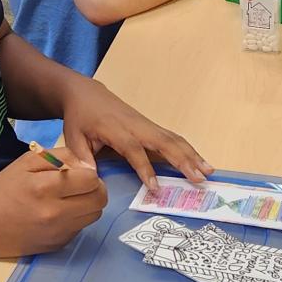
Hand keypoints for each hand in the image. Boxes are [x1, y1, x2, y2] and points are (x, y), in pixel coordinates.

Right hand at [0, 152, 105, 258]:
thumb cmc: (3, 190)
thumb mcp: (26, 162)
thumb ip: (60, 157)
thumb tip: (87, 165)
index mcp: (45, 188)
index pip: (91, 180)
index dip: (88, 172)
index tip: (78, 172)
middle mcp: (55, 213)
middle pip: (100, 200)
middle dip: (95, 188)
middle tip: (79, 184)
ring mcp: (58, 233)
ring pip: (95, 215)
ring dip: (88, 204)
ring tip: (69, 198)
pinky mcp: (58, 245)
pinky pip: (81, 227)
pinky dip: (76, 218)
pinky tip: (58, 213)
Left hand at [61, 76, 213, 191]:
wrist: (87, 93)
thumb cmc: (80, 117)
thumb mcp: (73, 135)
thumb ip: (81, 156)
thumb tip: (90, 177)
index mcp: (116, 129)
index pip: (134, 150)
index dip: (145, 168)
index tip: (156, 188)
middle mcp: (135, 126)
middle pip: (163, 141)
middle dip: (182, 160)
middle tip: (198, 178)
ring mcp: (145, 124)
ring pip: (173, 139)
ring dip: (192, 155)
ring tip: (208, 172)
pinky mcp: (150, 126)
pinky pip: (172, 138)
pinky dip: (188, 150)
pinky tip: (200, 162)